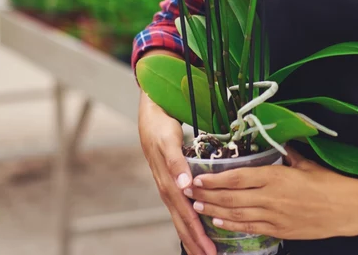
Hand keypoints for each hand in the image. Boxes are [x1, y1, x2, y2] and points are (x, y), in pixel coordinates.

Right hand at [138, 91, 216, 254]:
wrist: (149, 116)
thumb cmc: (160, 127)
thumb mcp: (168, 141)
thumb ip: (176, 163)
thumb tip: (184, 185)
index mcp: (169, 183)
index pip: (186, 214)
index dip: (197, 233)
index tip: (208, 250)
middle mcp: (168, 189)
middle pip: (182, 222)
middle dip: (195, 242)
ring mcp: (167, 187)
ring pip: (180, 217)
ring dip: (191, 235)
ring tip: (202, 252)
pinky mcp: (170, 182)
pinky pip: (180, 207)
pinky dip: (187, 221)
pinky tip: (194, 227)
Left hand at [185, 146, 357, 239]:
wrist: (348, 210)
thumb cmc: (330, 184)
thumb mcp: (306, 164)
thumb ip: (288, 154)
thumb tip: (280, 144)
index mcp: (275, 177)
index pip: (237, 177)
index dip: (215, 179)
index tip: (199, 176)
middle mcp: (270, 197)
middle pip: (231, 197)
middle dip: (208, 195)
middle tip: (190, 192)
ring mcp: (274, 216)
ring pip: (237, 214)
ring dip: (215, 211)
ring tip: (198, 207)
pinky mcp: (280, 230)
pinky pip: (250, 228)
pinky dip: (233, 225)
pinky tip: (220, 222)